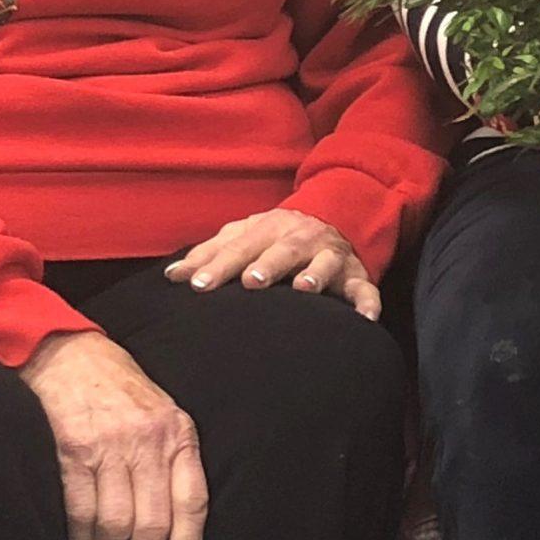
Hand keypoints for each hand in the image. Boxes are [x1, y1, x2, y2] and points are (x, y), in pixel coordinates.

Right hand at [16, 331, 206, 539]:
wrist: (66, 352)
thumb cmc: (118, 388)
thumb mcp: (162, 413)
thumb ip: (171, 459)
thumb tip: (173, 527)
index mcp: (178, 434)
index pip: (192, 502)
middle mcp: (148, 442)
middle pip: (152, 523)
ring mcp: (109, 447)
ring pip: (115, 524)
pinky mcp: (72, 452)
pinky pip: (79, 511)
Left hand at [167, 210, 378, 319]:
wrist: (333, 219)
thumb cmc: (276, 237)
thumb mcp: (244, 236)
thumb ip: (209, 254)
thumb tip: (171, 275)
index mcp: (269, 229)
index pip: (239, 247)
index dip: (218, 265)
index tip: (196, 285)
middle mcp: (301, 239)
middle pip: (282, 251)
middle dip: (267, 264)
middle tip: (250, 281)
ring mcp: (330, 257)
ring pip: (324, 264)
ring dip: (315, 275)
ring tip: (304, 289)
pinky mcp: (356, 276)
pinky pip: (365, 290)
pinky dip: (368, 303)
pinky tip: (364, 320)